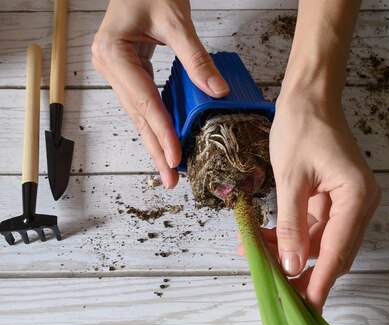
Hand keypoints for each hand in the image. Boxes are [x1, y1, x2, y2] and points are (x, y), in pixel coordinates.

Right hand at [91, 0, 228, 187]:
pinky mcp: (127, 71)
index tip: (175, 157)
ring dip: (155, 142)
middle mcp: (109, 66)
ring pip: (139, 114)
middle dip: (156, 149)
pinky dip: (157, 124)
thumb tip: (218, 90)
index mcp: (114, 53)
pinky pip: (143, 104)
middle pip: (138, 116)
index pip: (143, 101)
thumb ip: (195, 57)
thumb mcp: (175, 21)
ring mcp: (116, 70)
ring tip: (170, 170)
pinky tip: (167, 142)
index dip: (161, 132)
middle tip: (171, 179)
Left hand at [266, 92, 380, 311]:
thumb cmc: (302, 127)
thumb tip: (291, 265)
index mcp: (357, 197)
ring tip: (253, 256)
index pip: (337, 251)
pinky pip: (313, 228)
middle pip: (333, 253)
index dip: (319, 283)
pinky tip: (261, 239)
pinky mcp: (335, 201)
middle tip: (274, 292)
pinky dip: (290, 236)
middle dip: (301, 272)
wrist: (310, 97)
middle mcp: (360, 205)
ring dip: (289, 253)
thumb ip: (290, 225)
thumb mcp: (291, 178)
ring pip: (320, 244)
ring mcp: (349, 204)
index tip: (306, 311)